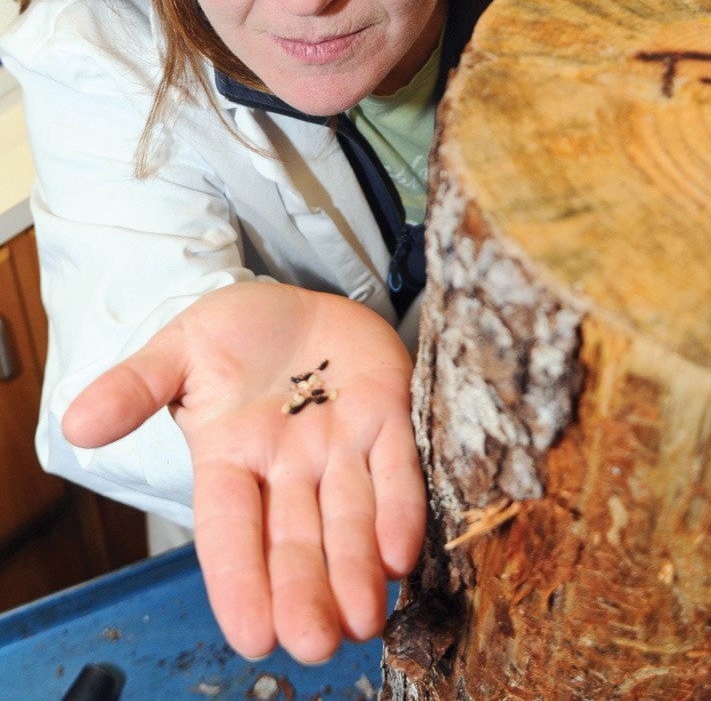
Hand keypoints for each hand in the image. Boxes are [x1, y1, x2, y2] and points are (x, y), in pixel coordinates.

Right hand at [62, 283, 425, 663]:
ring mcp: (341, 445)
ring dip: (356, 568)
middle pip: (295, 540)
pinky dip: (400, 509)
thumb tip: (75, 423)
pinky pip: (396, 467)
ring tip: (364, 617)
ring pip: (349, 517)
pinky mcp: (387, 416)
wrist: (295, 300)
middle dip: (304, 592)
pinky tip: (402, 552)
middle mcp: (287, 467)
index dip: (239, 580)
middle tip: (317, 644)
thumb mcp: (178, 351)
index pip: (230, 530)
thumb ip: (135, 387)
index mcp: (230, 458)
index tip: (251, 635)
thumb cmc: (233, 333)